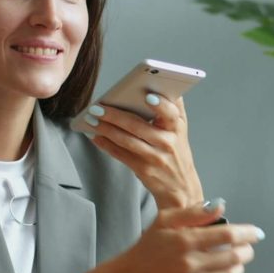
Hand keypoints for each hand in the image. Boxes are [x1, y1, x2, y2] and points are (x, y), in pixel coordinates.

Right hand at [77, 202, 262, 272]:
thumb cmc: (148, 246)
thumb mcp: (165, 221)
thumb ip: (194, 213)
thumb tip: (221, 206)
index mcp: (185, 240)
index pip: (227, 234)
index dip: (247, 233)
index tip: (258, 233)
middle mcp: (190, 263)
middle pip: (234, 256)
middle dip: (247, 250)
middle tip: (247, 247)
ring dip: (240, 267)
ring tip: (237, 261)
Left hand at [84, 93, 202, 208]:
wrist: (180, 188)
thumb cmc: (177, 153)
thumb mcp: (181, 130)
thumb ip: (174, 108)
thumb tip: (164, 84)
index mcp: (177, 128)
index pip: (171, 113)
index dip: (160, 105)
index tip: (148, 96)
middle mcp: (167, 143)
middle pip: (138, 126)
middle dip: (115, 115)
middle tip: (98, 106)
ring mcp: (155, 157)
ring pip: (126, 140)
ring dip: (106, 128)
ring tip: (92, 119)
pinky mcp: (143, 169)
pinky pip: (120, 154)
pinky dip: (106, 144)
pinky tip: (96, 136)